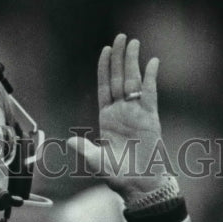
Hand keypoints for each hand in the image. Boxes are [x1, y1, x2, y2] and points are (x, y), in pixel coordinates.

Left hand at [68, 33, 170, 201]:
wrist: (138, 184)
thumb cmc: (117, 175)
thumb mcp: (96, 161)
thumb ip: (85, 149)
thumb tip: (70, 140)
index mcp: (107, 119)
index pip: (105, 88)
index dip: (105, 69)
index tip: (106, 50)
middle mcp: (122, 113)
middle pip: (120, 79)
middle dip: (120, 58)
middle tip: (121, 37)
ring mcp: (137, 114)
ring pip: (134, 82)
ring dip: (134, 62)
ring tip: (134, 42)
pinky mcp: (151, 118)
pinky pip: (150, 94)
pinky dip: (151, 78)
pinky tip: (152, 62)